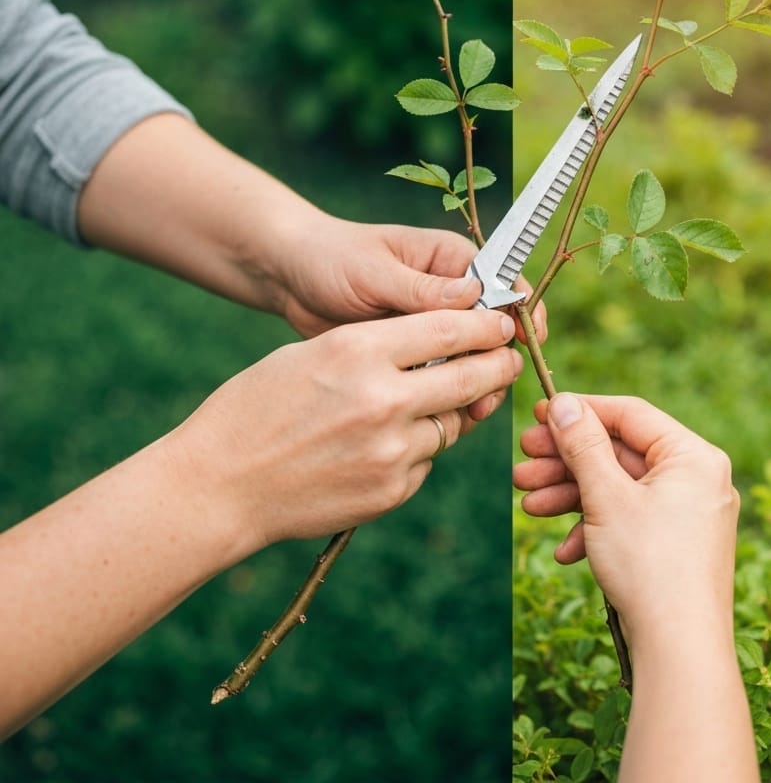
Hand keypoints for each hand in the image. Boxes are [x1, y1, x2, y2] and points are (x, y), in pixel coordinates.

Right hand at [172, 307, 522, 548]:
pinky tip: (382, 444)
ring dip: (451, 411)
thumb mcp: (313, 354)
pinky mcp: (391, 491)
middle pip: (471, 378)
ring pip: (452, 423)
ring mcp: (391, 451)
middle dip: (498, 366)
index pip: (450, 330)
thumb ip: (379, 348)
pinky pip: (427, 460)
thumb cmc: (256, 407)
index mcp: (358, 352)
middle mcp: (383, 400)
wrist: (218, 485)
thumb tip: (440, 345)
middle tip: (507, 359)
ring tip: (424, 404)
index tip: (502, 324)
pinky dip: (419, 448)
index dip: (487, 326)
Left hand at [268, 215, 544, 423]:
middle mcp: (451, 293)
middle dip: (499, 361)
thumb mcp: (374, 271)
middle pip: (496, 330)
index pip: (504, 283)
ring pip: (472, 360)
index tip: (526, 341)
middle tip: (492, 392)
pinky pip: (442, 377)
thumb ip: (421, 288)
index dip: (521, 313)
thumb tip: (473, 297)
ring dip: (475, 385)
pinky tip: (444, 414)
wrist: (290, 279)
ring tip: (471, 411)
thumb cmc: (332, 259)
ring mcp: (434, 327)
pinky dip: (447, 395)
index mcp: (452, 260)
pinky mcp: (414, 354)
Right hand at [514, 394, 739, 635]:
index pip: (630, 414)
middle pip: (620, 454)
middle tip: (522, 465)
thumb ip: (582, 444)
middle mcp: (698, 480)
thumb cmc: (650, 567)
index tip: (537, 414)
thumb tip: (562, 402)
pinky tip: (565, 553)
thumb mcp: (606, 496)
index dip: (579, 411)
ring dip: (572, 496)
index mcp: (694, 457)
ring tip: (528, 505)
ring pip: (620, 490)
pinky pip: (631, 522)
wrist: (679, 651)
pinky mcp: (677, 547)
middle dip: (566, 463)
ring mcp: (689, 516)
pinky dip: (595, 529)